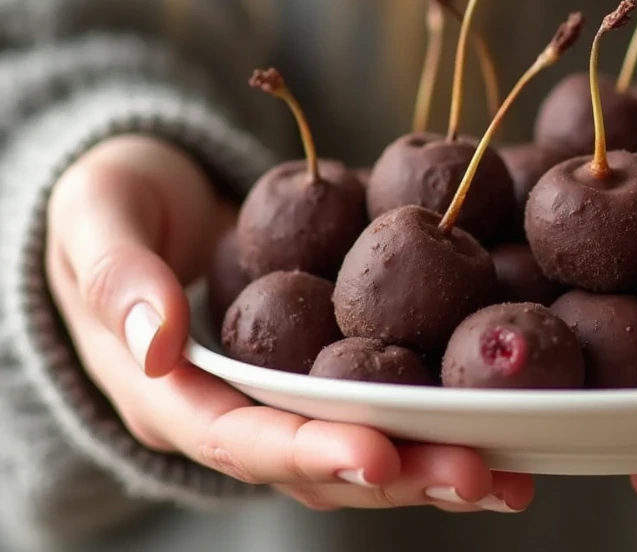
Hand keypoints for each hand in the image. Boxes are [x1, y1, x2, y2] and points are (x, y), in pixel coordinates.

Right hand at [47, 135, 530, 513]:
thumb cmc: (111, 198)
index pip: (242, 439)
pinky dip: (439, 408)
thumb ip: (119, 278)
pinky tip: (503, 413)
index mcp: (170, 393)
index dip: (310, 452)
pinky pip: (382, 391)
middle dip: (402, 473)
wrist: (147, 184)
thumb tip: (158, 345)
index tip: (377, 456)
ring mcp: (286, 389)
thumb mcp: (96, 219)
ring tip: (515, 474)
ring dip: (436, 459)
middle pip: (319, 461)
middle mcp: (236, 408)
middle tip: (482, 477)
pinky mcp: (327, 357)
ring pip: (364, 441)